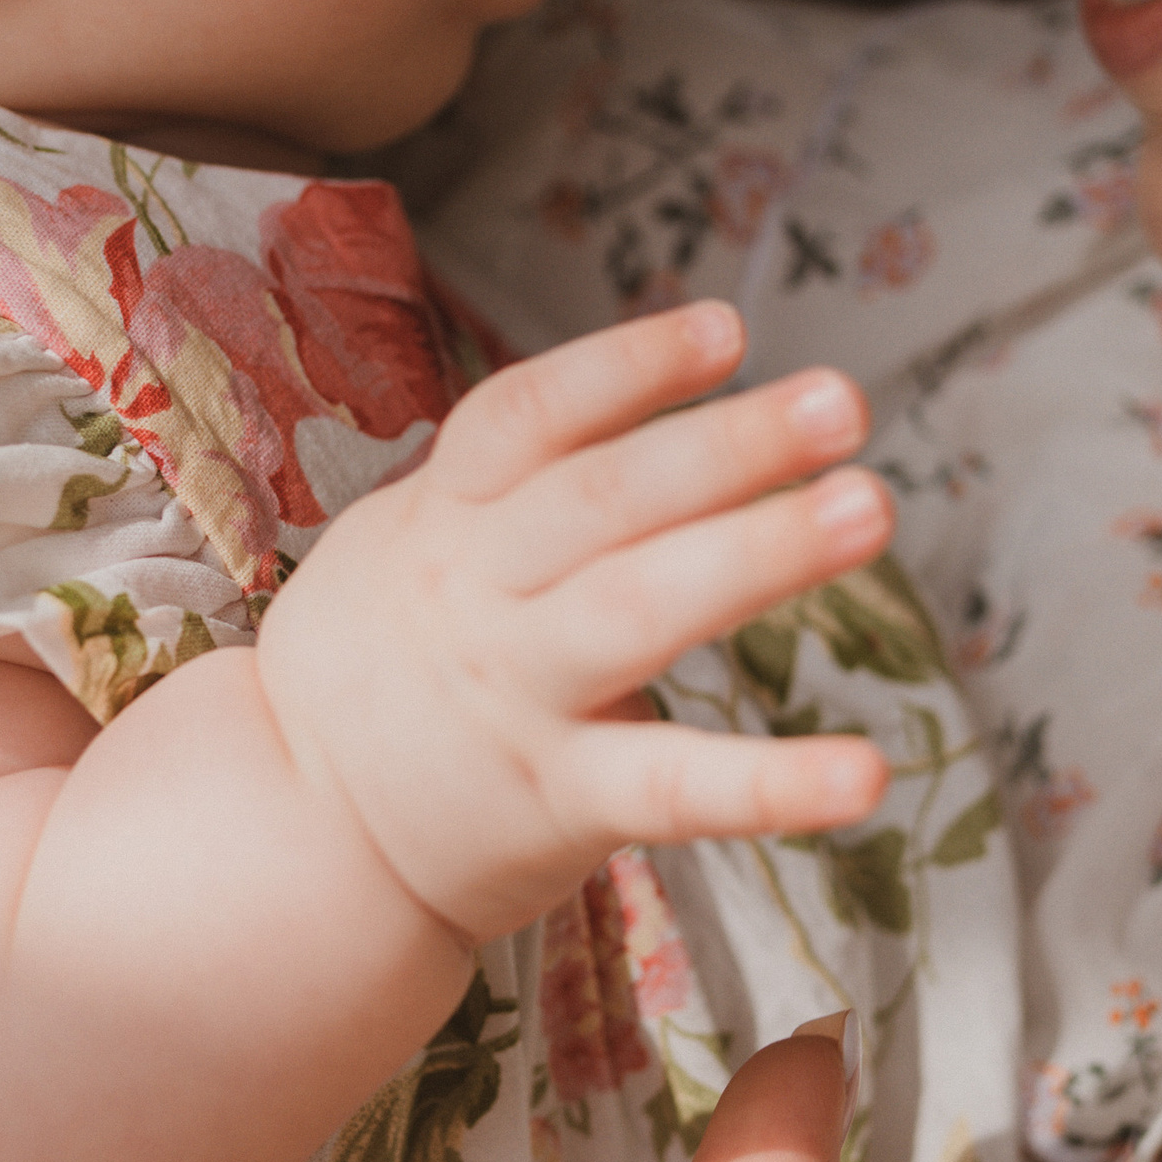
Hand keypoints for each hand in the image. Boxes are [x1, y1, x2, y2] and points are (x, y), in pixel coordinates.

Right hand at [257, 300, 890, 942]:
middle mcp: (477, 597)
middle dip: (726, 445)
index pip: (526, 418)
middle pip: (603, 502)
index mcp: (443, 519)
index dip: (625, 369)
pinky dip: (772, 784)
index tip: (726, 330)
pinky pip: (673, 789)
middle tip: (843, 402)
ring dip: (759, 554)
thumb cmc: (381, 665)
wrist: (292, 832)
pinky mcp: (560, 805)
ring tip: (869, 509)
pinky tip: (865, 772)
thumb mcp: (402, 540)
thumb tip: (650, 375)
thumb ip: (510, 473)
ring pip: (639, 612)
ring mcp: (517, 700)